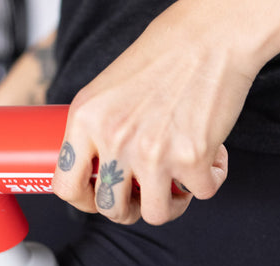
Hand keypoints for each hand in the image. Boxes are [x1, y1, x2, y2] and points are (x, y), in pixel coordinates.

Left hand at [52, 1, 253, 225]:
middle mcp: (115, 138)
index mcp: (86, 118)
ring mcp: (153, 152)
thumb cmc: (165, 56)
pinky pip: (201, 193)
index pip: (66, 186)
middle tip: (145, 195)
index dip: (85, 202)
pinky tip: (213, 155)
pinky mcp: (192, 158)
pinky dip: (211, 179)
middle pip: (112, 209)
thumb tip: (101, 168)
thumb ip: (99, 128)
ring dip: (173, 203)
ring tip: (181, 181)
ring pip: (158, 214)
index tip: (100, 198)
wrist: (210, 37)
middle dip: (132, 210)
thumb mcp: (109, 89)